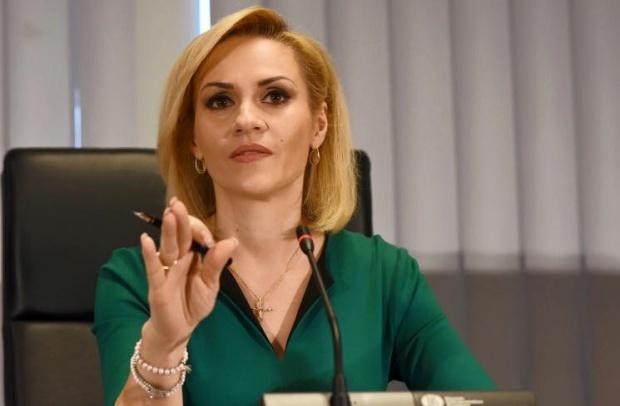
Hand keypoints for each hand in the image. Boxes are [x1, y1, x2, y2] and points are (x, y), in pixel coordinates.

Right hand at [139, 198, 237, 351]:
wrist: (180, 329)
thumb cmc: (193, 303)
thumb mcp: (210, 284)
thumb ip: (217, 263)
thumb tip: (232, 241)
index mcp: (192, 257)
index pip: (194, 237)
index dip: (197, 230)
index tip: (203, 230)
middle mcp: (178, 260)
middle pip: (179, 237)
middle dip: (179, 220)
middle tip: (177, 202)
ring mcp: (166, 271)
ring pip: (168, 248)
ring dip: (168, 231)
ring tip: (169, 213)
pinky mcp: (158, 286)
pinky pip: (154, 269)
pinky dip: (149, 255)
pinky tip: (145, 240)